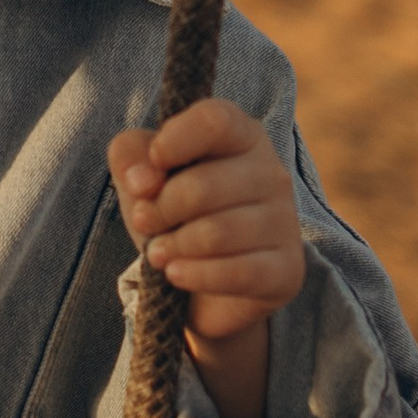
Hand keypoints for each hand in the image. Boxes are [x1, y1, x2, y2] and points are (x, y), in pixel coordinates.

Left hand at [111, 97, 305, 417]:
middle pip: (212, 181)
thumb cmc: (163, 223)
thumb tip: (139, 170)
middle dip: (165, 206)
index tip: (149, 168)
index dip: (179, 140)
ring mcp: (285, 227)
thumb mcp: (138, 185)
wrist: (193, 299)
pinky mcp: (287, 275)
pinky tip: (177, 278)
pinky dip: (200, 276)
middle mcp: (269, 175)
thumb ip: (130, 160)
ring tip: (158, 255)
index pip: (217, 118)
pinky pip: (243, 272)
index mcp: (237, 138)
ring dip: (179, 243)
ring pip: (227, 227)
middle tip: (143, 224)